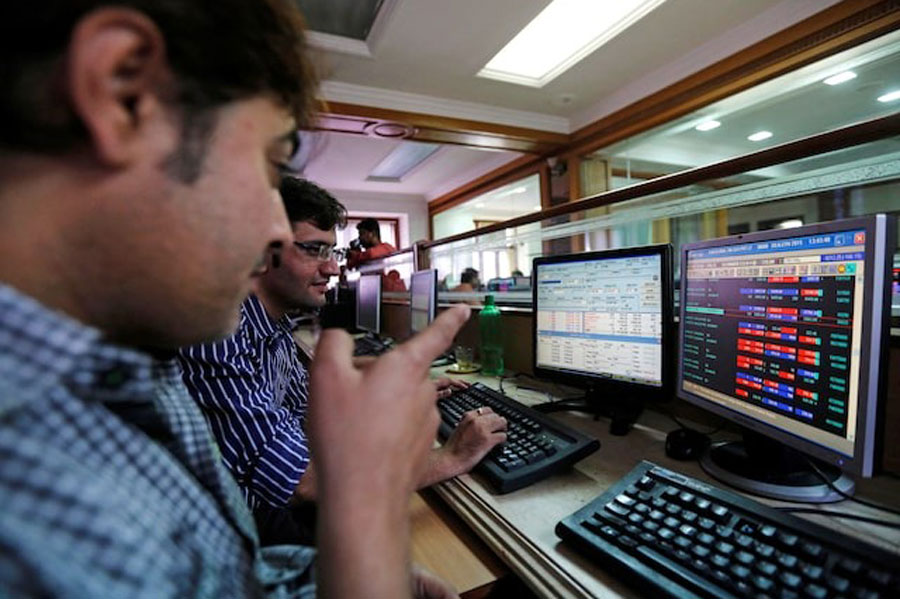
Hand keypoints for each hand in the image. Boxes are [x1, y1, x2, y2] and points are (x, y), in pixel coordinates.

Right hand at [308, 305, 470, 598]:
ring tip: (348, 425)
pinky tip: (360, 445)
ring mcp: (426, 422)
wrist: (363, 499)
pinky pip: (401, 427)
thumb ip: (333, 344)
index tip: (465, 310)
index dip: (450, 320)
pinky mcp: (420, 447)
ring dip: (378, 404)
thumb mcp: (325, 377)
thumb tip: (339, 335)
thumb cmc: (346, 435)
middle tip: (342, 394)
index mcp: (407, 367)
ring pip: (400, 400)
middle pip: (401, 371)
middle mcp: (424, 392)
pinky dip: (382, 430)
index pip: (435, 335)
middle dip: (375, 376)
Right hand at [437, 407, 506, 476]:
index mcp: (468, 416)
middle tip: (499, 430)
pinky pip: (503, 436)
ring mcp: (482, 429)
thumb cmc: (453, 447)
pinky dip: (502, 440)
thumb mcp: (460, 427)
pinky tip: (498, 444)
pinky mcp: (488, 440)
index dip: (492, 417)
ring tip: (499, 435)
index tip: (493, 422)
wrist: (450, 459)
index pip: (487, 410)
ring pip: (502, 423)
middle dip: (498, 423)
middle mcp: (476, 420)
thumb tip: (483, 422)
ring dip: (502, 430)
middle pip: (496, 415)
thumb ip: (471, 422)